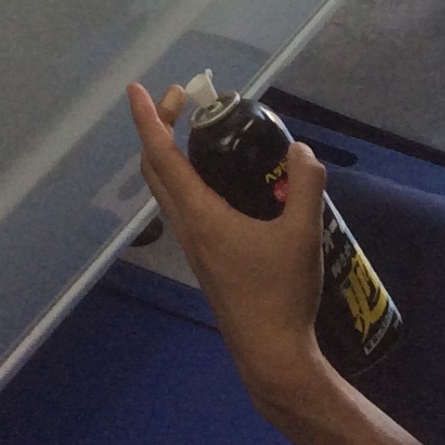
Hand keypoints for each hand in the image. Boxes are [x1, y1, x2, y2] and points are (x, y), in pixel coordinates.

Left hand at [127, 82, 331, 410]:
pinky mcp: (206, 259)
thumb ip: (306, 187)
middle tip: (182, 98)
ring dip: (171, 154)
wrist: (271, 355)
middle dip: (160, 128)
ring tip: (199, 130)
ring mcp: (194, 246)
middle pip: (157, 169)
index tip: (137, 89)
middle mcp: (188, 228)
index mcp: (202, 217)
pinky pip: (183, 207)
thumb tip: (302, 152)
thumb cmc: (281, 295)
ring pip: (167, 190)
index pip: (163, 157)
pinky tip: (220, 180)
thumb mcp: (303, 235)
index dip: (148, 119)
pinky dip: (187, 179)